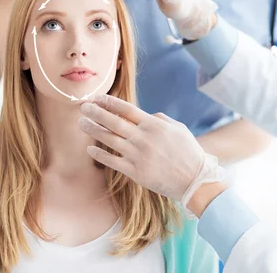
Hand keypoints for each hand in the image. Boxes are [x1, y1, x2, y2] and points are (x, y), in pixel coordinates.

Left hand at [78, 94, 221, 202]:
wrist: (194, 179)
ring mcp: (138, 155)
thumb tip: (147, 115)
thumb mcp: (178, 129)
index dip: (110, 102)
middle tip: (83, 107)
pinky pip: (112, 161)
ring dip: (93, 130)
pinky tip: (90, 149)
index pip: (127, 109)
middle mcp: (143, 138)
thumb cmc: (189, 153)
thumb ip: (160, 119)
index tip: (97, 98)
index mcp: (154, 125)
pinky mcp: (135, 172)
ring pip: (109, 139)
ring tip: (81, 123)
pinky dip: (100, 155)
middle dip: (96, 113)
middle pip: (114, 122)